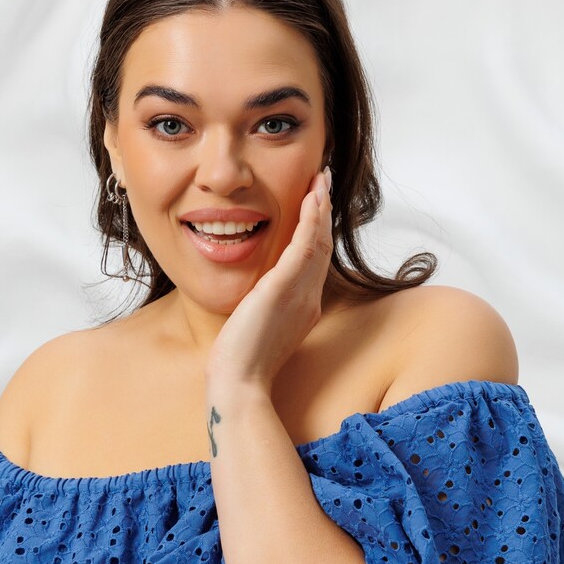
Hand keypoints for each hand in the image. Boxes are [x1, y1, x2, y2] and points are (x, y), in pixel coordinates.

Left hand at [204, 168, 332, 391]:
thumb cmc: (241, 365)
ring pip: (319, 241)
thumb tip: (258, 298)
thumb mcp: (257, 329)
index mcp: (304, 308)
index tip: (315, 205)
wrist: (239, 384)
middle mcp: (309, 299)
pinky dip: (310, 219)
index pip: (315, 261)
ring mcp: (301, 294)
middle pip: (323, 246)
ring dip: (320, 207)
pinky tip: (311, 197)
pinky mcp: (284, 289)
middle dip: (323, 212)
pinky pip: (305, 246)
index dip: (318, 231)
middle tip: (323, 181)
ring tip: (320, 179)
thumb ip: (264, 309)